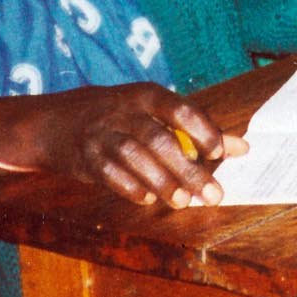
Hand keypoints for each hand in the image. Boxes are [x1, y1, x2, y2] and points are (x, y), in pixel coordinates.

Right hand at [0, 84, 246, 208]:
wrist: (56, 122)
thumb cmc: (121, 116)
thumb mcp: (155, 112)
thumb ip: (196, 129)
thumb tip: (240, 147)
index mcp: (146, 95)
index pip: (180, 109)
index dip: (202, 130)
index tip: (220, 153)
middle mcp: (123, 112)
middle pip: (159, 140)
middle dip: (188, 169)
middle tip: (212, 193)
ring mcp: (101, 134)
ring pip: (135, 158)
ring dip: (162, 182)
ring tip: (184, 201)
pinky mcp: (85, 158)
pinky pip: (111, 175)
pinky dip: (131, 188)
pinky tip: (148, 198)